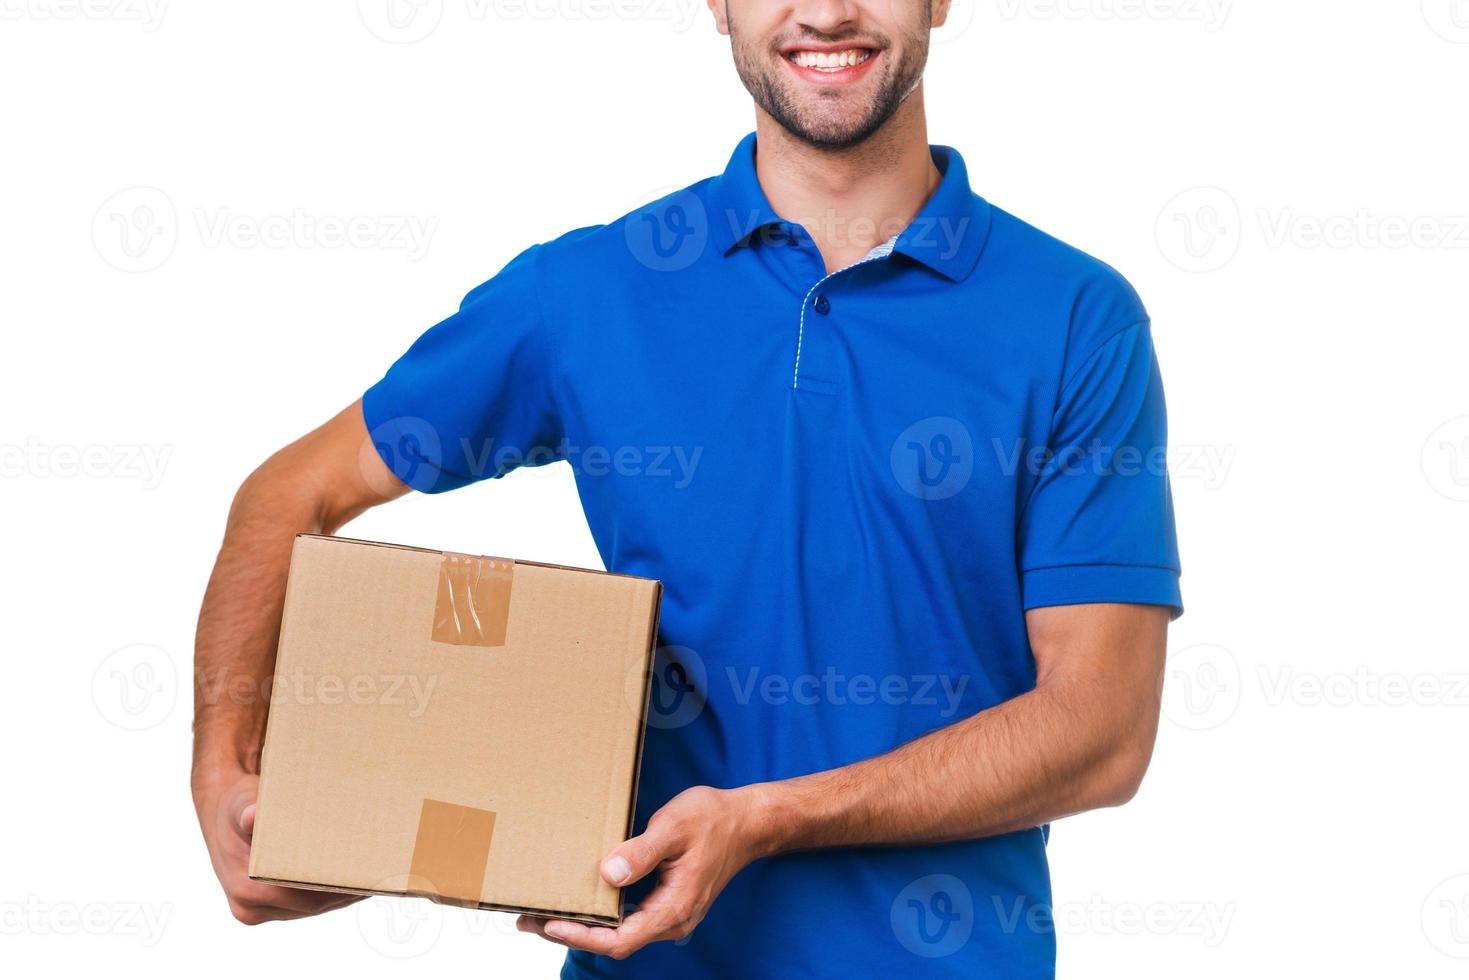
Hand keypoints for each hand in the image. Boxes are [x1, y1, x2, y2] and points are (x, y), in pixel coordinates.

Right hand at [193, 768, 360, 923]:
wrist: (223, 812)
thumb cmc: (236, 804)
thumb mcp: (241, 803)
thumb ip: (248, 810)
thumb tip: (250, 816)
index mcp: (246, 889)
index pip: (303, 897)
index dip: (337, 887)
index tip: (364, 875)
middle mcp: (250, 906)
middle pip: (312, 905)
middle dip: (346, 890)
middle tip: (378, 874)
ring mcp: (259, 909)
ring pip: (312, 907)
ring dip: (341, 894)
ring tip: (373, 876)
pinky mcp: (269, 905)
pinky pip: (305, 903)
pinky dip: (329, 891)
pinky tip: (353, 878)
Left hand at [517, 785, 768, 959]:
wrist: (747, 821)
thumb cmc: (713, 820)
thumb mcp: (674, 828)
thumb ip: (642, 853)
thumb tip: (608, 875)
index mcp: (674, 908)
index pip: (620, 940)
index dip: (582, 937)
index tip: (549, 923)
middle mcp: (672, 919)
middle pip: (614, 941)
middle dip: (571, 933)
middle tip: (528, 918)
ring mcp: (670, 914)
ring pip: (620, 931)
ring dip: (582, 924)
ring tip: (543, 910)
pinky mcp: (667, 903)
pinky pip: (629, 918)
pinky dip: (600, 913)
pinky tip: (581, 899)